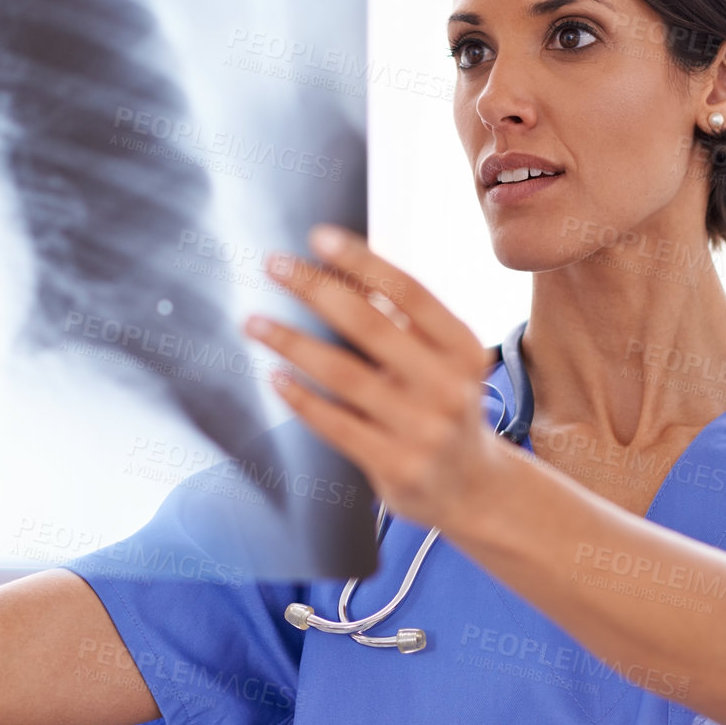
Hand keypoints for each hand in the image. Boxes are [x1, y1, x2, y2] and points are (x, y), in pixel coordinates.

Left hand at [240, 223, 512, 532]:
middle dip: (315, 289)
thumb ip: (402, 321)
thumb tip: (337, 266)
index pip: (410, 292)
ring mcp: (424, 429)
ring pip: (345, 375)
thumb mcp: (441, 361)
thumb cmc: (441, 405)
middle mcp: (449, 386)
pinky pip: (336, 425)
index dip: (363, 261)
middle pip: (371, 326)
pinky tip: (274, 377)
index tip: (317, 237)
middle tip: (272, 265)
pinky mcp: (396, 466)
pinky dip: (302, 398)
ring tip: (254, 321)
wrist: (471, 487)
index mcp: (463, 347)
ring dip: (292, 342)